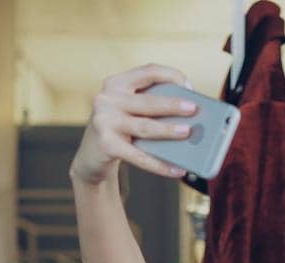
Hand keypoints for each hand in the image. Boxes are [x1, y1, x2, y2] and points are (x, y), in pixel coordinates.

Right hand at [70, 64, 199, 186]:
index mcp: (117, 83)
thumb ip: (151, 105)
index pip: (148, 71)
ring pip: (145, 127)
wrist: (91, 155)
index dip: (172, 76)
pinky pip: (139, 156)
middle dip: (173, 104)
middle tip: (194, 109)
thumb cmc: (120, 128)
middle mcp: (107, 99)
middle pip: (148, 101)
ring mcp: (104, 121)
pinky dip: (160, 165)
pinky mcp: (107, 145)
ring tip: (187, 133)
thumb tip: (189, 118)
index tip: (189, 86)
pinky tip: (177, 170)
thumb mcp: (129, 110)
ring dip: (168, 130)